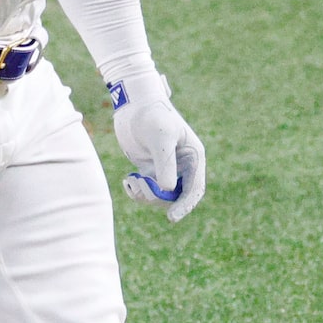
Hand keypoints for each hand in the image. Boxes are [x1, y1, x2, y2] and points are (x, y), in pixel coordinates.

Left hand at [107, 68, 206, 222]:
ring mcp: (164, 168)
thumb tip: (169, 190)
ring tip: (131, 182)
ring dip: (146, 195)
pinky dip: (137, 191)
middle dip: (159, 199)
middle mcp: (182, 165)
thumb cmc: (151, 115)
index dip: (185, 205)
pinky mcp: (149, 168)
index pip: (194, 189)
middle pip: (176, 197)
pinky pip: (147, 189)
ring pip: (160, 195)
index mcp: (193, 157)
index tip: (172, 218)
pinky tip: (128, 181)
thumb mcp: (160, 138)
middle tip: (141, 188)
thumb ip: (165, 163)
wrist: (133, 104)